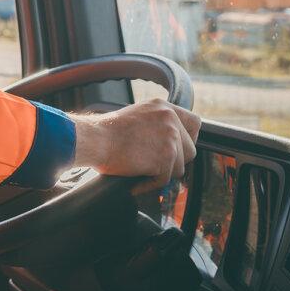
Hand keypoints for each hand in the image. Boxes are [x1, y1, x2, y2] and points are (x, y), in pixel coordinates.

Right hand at [71, 98, 200, 192]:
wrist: (94, 139)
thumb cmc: (105, 132)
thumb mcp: (136, 116)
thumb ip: (156, 123)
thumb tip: (167, 143)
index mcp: (163, 107)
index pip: (195, 122)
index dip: (188, 138)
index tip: (177, 148)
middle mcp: (170, 119)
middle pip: (190, 149)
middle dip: (175, 161)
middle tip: (154, 164)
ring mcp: (170, 138)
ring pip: (180, 167)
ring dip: (162, 173)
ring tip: (141, 170)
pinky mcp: (166, 157)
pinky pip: (165, 179)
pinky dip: (149, 183)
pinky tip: (135, 179)